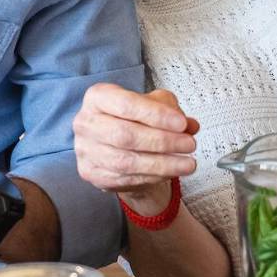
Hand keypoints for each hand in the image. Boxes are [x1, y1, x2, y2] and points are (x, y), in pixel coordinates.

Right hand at [72, 84, 198, 215]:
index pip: (126, 104)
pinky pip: (124, 178)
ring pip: (126, 161)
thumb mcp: (156, 106)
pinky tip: (170, 173)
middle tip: (190, 144)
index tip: (182, 124)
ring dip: (162, 164)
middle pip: (125, 135)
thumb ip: (172, 112)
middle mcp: (85, 122)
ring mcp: (85, 150)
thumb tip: (191, 126)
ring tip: (188, 164)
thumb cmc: (136, 120)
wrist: (117, 147)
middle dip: (162, 141)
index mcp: (97, 97)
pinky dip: (151, 176)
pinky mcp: (90, 173)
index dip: (156, 115)